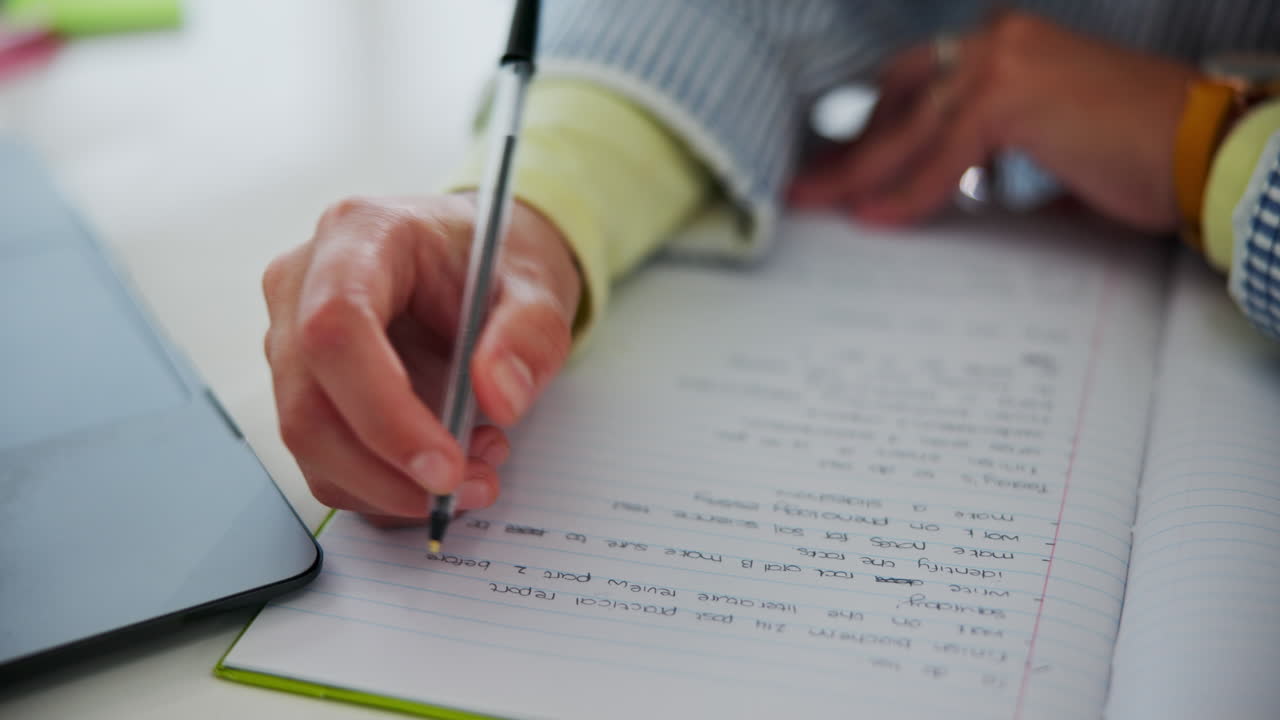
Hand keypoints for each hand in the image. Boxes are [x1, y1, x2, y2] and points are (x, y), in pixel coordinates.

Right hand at [262, 194, 580, 523]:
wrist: (481, 258)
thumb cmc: (497, 259)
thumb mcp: (539, 283)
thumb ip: (530, 334)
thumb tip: (499, 398)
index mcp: (359, 235)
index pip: (335, 329)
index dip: (382, 410)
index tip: (443, 464)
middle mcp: (304, 284)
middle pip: (309, 402)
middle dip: (390, 469)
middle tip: (471, 486)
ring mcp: (292, 338)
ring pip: (311, 443)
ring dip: (391, 486)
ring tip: (475, 470)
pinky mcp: (303, 386)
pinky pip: (325, 461)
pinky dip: (384, 488)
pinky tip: (444, 465)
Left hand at [790, 11, 1198, 231]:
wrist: (1201, 149)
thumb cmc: (1134, 150)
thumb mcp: (1040, 137)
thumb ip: (982, 147)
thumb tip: (928, 183)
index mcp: (1002, 42)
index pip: (912, 83)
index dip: (869, 126)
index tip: (837, 164)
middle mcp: (995, 39)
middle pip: (895, 100)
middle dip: (848, 147)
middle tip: (808, 186)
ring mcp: (1002, 62)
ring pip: (906, 128)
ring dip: (856, 172)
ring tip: (818, 204)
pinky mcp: (1011, 98)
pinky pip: (937, 157)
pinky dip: (904, 192)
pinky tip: (875, 216)